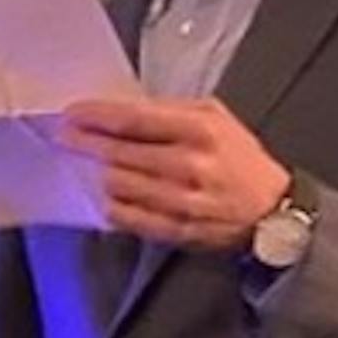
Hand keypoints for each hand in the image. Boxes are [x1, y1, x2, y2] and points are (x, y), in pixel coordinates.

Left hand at [59, 97, 289, 250]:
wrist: (272, 209)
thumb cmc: (239, 159)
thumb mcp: (215, 118)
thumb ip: (169, 110)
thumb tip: (121, 108)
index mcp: (200, 132)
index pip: (133, 120)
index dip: (96, 116)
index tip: (73, 114)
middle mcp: (189, 166)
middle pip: (119, 153)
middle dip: (85, 143)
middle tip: (65, 136)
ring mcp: (181, 201)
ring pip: (117, 185)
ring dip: (96, 173)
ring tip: (86, 164)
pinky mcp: (175, 229)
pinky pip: (126, 217)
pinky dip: (109, 204)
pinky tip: (104, 194)